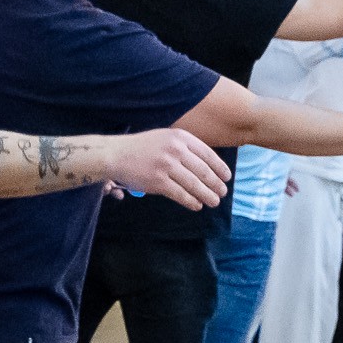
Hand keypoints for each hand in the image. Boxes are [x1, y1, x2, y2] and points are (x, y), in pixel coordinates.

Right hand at [102, 128, 231, 208]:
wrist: (115, 154)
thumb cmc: (142, 148)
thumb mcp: (165, 138)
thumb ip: (184, 147)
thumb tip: (207, 165)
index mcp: (180, 137)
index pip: (207, 154)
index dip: (220, 168)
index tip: (227, 177)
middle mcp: (175, 150)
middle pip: (203, 171)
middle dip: (216, 184)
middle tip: (223, 192)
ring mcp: (166, 166)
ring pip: (194, 184)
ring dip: (207, 195)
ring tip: (214, 201)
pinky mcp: (158, 182)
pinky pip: (180, 194)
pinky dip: (191, 201)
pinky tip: (197, 205)